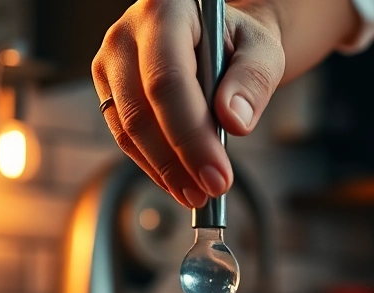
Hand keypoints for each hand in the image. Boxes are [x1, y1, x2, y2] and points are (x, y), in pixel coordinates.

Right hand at [93, 0, 285, 206]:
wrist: (219, 39)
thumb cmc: (240, 42)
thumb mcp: (263, 52)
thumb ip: (253, 81)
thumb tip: (234, 121)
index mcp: (166, 9)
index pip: (169, 80)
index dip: (191, 135)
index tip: (217, 174)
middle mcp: (128, 32)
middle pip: (141, 110)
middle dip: (177, 161)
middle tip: (210, 190)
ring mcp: (111, 61)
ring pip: (127, 128)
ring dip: (163, 170)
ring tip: (198, 193)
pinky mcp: (110, 89)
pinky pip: (125, 135)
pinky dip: (153, 165)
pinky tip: (180, 182)